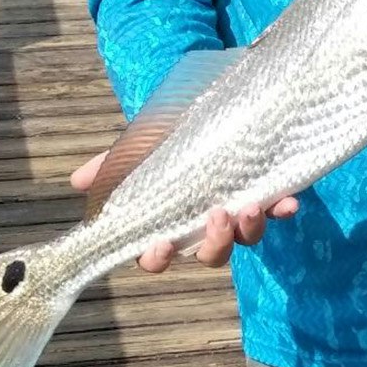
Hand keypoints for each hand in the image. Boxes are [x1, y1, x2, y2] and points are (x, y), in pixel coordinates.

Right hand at [70, 151, 297, 270]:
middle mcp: (205, 225)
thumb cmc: (170, 139)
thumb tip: (77, 182)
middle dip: (214, 245)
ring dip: (248, 231)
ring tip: (251, 206)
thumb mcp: (140, 147)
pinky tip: (289, 203)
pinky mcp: (267, 196)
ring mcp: (238, 213)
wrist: (217, 107)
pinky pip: (278, 213)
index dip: (157, 259)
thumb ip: (112, 165)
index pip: (159, 255)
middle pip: (210, 256)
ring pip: (245, 241)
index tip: (159, 246)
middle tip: (217, 218)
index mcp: (171, 221)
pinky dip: (283, 210)